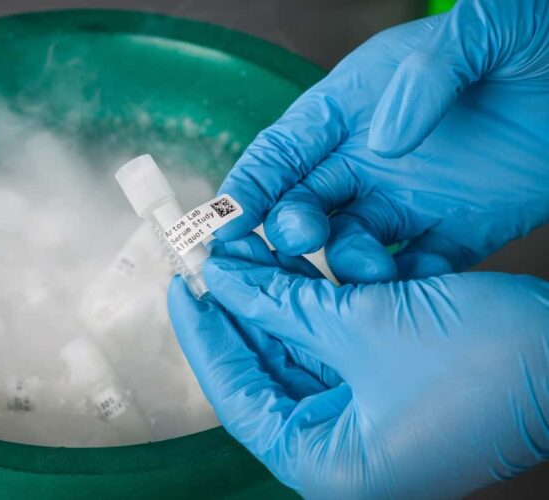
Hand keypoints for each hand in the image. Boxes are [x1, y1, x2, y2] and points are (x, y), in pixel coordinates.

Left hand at [168, 252, 548, 497]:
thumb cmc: (487, 359)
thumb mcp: (363, 323)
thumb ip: (281, 302)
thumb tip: (223, 279)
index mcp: (326, 464)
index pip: (236, 396)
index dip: (202, 336)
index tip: (179, 287)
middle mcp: (339, 454)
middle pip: (261, 375)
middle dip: (236, 314)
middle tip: (209, 263)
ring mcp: (363, 427)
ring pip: (293, 359)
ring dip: (271, 306)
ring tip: (242, 256)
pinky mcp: (383, 398)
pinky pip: (328, 353)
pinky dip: (308, 313)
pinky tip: (288, 271)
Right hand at [216, 0, 548, 282]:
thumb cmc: (535, 33)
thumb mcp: (483, 29)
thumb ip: (429, 73)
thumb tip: (385, 141)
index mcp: (354, 108)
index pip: (283, 151)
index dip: (249, 186)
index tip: (224, 221)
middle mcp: (370, 159)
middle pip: (305, 204)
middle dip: (291, 227)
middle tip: (302, 236)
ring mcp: (410, 198)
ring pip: (352, 246)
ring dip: (348, 264)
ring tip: (370, 268)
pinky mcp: (457, 230)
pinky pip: (418, 270)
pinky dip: (405, 288)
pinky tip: (408, 293)